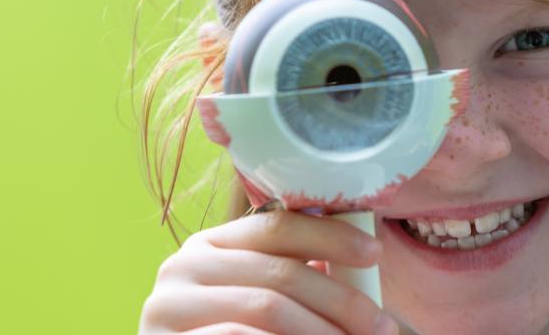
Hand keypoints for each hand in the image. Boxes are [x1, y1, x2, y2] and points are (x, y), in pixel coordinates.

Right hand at [139, 210, 397, 334]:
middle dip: (342, 300)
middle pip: (281, 271)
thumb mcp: (259, 297)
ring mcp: (166, 309)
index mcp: (208, 244)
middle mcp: (181, 267)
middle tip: (382, 325)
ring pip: (267, 307)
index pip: (277, 224)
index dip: (332, 235)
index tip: (376, 253)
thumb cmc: (233, 334)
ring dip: (322, 330)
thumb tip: (364, 257)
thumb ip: (293, 274)